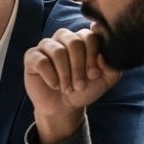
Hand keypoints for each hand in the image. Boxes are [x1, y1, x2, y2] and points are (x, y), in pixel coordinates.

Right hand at [24, 28, 122, 143]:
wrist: (64, 107)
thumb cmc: (84, 89)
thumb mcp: (105, 80)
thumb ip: (112, 66)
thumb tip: (103, 56)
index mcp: (83, 39)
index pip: (89, 36)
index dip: (93, 55)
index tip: (94, 74)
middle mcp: (64, 38)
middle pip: (74, 42)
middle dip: (79, 66)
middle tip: (80, 85)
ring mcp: (47, 46)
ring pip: (58, 51)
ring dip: (65, 74)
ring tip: (68, 89)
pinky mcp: (31, 57)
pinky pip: (41, 61)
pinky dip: (50, 76)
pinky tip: (54, 85)